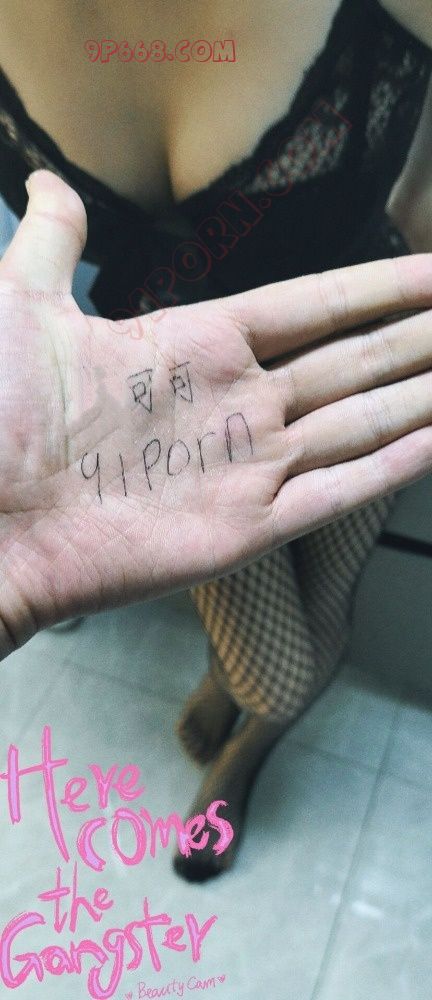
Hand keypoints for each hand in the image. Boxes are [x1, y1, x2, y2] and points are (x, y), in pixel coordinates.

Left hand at [0, 169, 430, 659]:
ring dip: (417, 397)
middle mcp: (235, 404)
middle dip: (416, 340)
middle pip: (353, 362)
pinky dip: (389, 467)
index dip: (375, 288)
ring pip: (359, 422)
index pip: (312, 307)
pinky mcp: (246, 528)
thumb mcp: (22, 305)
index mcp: (196, 345)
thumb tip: (56, 184)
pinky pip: (335, 492)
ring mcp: (245, 467)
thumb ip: (54, 243)